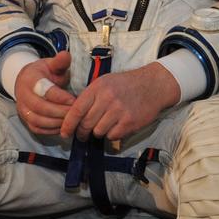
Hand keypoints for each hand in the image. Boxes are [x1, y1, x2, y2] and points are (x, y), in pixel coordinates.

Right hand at [14, 51, 75, 134]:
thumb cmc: (44, 74)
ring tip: (72, 121)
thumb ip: (60, 62)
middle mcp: (23, 95)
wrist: (27, 82)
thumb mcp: (51, 64)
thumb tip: (66, 55)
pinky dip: (51, 130)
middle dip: (61, 112)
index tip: (75, 100)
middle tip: (77, 113)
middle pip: (41, 108)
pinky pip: (38, 129)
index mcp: (30, 79)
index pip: (45, 91)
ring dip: (57, 123)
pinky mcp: (25, 120)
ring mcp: (23, 109)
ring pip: (39, 121)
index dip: (61, 97)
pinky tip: (64, 126)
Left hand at [60, 61, 179, 142]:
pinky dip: (112, 135)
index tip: (64, 133)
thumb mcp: (105, 82)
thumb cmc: (126, 84)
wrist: (153, 85)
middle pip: (86, 124)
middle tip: (83, 135)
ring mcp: (119, 111)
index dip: (68, 124)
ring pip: (98, 132)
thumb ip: (90, 97)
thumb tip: (74, 116)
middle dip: (82, 132)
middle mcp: (107, 99)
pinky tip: (117, 126)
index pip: (77, 110)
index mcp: (98, 88)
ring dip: (99, 132)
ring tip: (105, 126)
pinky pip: (112, 136)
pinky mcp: (130, 122)